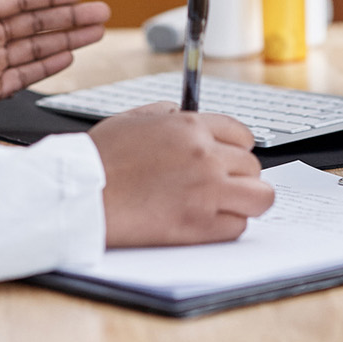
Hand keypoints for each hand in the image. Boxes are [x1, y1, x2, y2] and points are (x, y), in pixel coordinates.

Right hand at [88, 104, 275, 246]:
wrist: (81, 194)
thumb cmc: (99, 159)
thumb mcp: (133, 118)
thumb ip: (166, 114)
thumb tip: (182, 115)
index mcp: (190, 126)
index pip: (242, 135)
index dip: (236, 149)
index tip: (230, 159)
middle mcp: (205, 156)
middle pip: (253, 166)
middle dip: (239, 175)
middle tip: (222, 184)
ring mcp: (206, 192)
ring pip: (260, 197)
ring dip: (246, 201)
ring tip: (228, 204)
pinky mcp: (200, 226)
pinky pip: (238, 227)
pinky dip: (227, 226)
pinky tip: (208, 221)